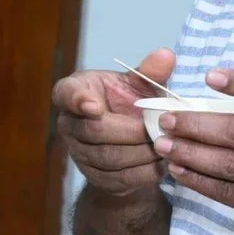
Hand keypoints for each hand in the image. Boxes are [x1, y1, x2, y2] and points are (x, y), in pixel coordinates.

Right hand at [54, 49, 175, 203]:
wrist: (129, 141)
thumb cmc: (129, 102)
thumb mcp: (138, 84)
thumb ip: (150, 72)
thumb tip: (166, 55)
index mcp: (73, 92)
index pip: (67, 94)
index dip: (78, 100)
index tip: (94, 105)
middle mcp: (68, 124)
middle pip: (95, 131)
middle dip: (132, 131)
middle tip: (159, 128)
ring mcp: (78, 153)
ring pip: (109, 157)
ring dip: (141, 153)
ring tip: (166, 145)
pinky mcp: (95, 177)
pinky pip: (118, 178)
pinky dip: (144, 172)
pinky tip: (162, 164)